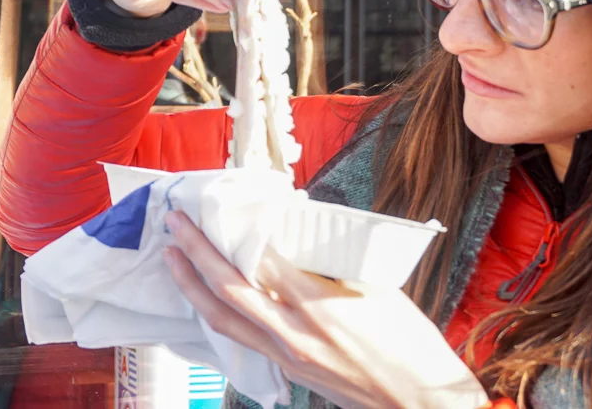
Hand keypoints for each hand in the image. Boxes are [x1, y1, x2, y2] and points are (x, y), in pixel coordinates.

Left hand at [163, 211, 490, 408]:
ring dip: (192, 286)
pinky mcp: (288, 370)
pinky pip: (241, 336)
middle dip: (197, 252)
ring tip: (174, 257)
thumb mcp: (378, 289)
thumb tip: (301, 234)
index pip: (265, 259)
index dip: (240, 228)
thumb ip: (334, 263)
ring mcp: (287, 356)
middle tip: (175, 223)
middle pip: (229, 288)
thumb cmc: (410, 344)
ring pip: (224, 319)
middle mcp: (294, 334)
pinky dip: (220, 310)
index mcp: (321, 306)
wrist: (418, 402)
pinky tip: (209, 295)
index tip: (225, 203)